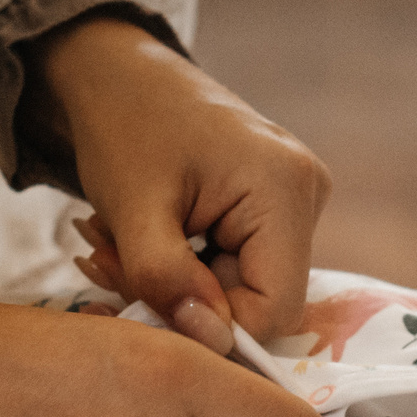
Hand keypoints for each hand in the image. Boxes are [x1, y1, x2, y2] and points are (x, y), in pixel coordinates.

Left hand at [36, 17, 329, 351]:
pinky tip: (144, 238)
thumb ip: (169, 282)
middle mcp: (307, 192)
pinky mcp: (274, 204)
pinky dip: (186, 265)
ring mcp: (295, 198)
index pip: (272, 308)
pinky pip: (236, 264)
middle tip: (109, 270)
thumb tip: (211, 341)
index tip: (143, 308)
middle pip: (258, 298)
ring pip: (242, 286)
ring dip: (175, 284)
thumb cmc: (124, 126)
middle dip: (183, 300)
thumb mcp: (134, 211)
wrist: (118, 74)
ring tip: (115, 246)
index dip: (212, 327)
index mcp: (285, 188)